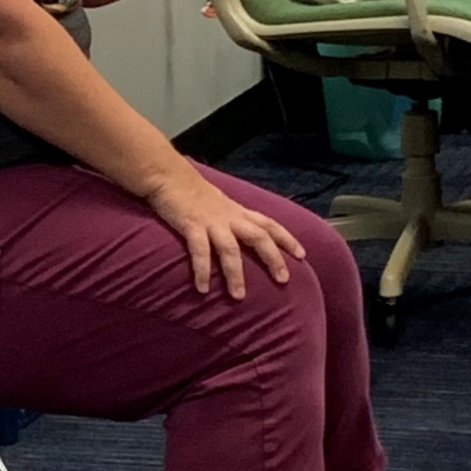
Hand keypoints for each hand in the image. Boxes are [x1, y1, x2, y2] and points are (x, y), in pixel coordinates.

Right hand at [142, 167, 304, 297]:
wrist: (167, 175)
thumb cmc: (192, 191)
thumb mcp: (219, 203)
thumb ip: (231, 218)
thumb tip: (241, 235)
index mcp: (237, 212)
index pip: (269, 224)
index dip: (287, 239)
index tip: (302, 255)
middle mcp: (229, 217)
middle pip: (258, 237)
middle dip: (272, 258)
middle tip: (283, 280)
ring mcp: (211, 222)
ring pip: (230, 249)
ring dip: (235, 274)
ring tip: (238, 296)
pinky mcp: (191, 225)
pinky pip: (199, 251)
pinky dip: (202, 270)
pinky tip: (202, 288)